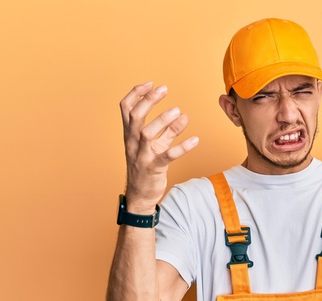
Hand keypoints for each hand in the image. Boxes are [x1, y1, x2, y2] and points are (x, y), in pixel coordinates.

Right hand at [119, 82, 198, 212]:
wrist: (140, 195)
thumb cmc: (146, 166)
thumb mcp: (152, 145)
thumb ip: (164, 130)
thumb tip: (181, 114)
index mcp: (129, 135)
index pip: (126, 108)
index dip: (136, 94)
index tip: (150, 84)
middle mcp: (133, 143)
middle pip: (135, 117)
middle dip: (148, 100)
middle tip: (164, 89)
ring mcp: (142, 156)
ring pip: (148, 134)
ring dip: (163, 121)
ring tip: (180, 112)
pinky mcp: (154, 168)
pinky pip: (168, 156)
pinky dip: (182, 147)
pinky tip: (195, 140)